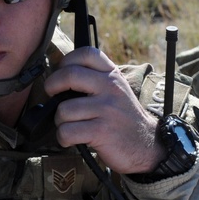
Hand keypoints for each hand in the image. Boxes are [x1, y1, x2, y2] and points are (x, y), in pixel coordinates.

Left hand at [45, 47, 163, 173]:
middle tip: (52, 94)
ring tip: (70, 125)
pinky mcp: (101, 131)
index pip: (87, 53)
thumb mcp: (117, 91)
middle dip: (52, 85)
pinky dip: (63, 138)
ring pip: (64, 109)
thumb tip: (60, 78)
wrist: (146, 145)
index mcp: (113, 76)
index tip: (62, 72)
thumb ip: (96, 80)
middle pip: (69, 75)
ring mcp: (106, 110)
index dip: (67, 60)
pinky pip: (67, 131)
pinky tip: (71, 139)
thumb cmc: (124, 119)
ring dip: (60, 121)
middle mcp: (110, 88)